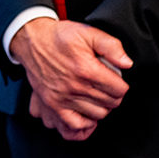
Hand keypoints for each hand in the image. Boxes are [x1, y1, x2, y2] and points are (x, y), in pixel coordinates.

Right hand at [10, 17, 131, 140]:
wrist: (32, 41)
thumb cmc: (58, 37)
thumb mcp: (88, 32)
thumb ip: (111, 46)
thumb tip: (127, 63)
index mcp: (86, 69)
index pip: (119, 90)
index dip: (121, 85)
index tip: (116, 80)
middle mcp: (75, 86)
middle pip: (110, 104)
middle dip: (113, 96)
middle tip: (107, 87)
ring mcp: (63, 98)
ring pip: (97, 115)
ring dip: (102, 107)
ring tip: (98, 97)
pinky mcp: (53, 104)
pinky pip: (74, 125)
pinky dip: (85, 124)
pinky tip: (88, 114)